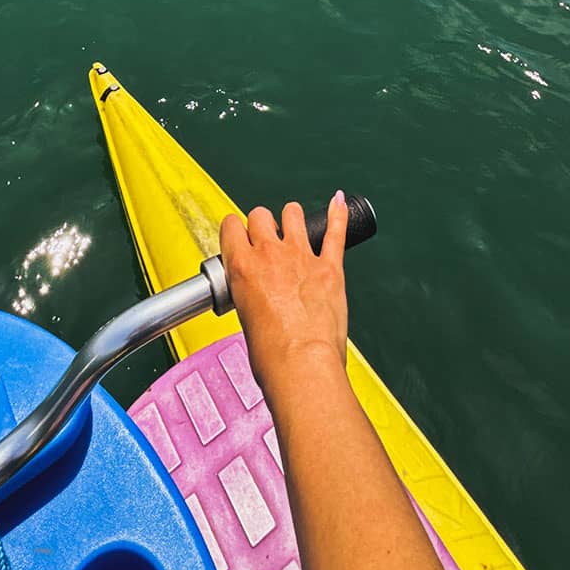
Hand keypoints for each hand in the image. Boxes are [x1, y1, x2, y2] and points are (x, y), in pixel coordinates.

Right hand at [220, 195, 348, 404]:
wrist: (302, 366)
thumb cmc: (272, 355)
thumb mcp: (244, 319)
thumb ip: (249, 294)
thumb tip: (258, 296)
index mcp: (243, 267)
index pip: (232, 225)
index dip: (236, 230)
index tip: (240, 238)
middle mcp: (270, 254)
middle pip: (261, 214)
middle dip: (263, 224)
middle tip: (267, 242)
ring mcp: (302, 256)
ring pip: (293, 213)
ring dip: (292, 219)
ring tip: (294, 229)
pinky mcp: (330, 267)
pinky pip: (335, 230)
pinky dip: (338, 214)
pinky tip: (338, 203)